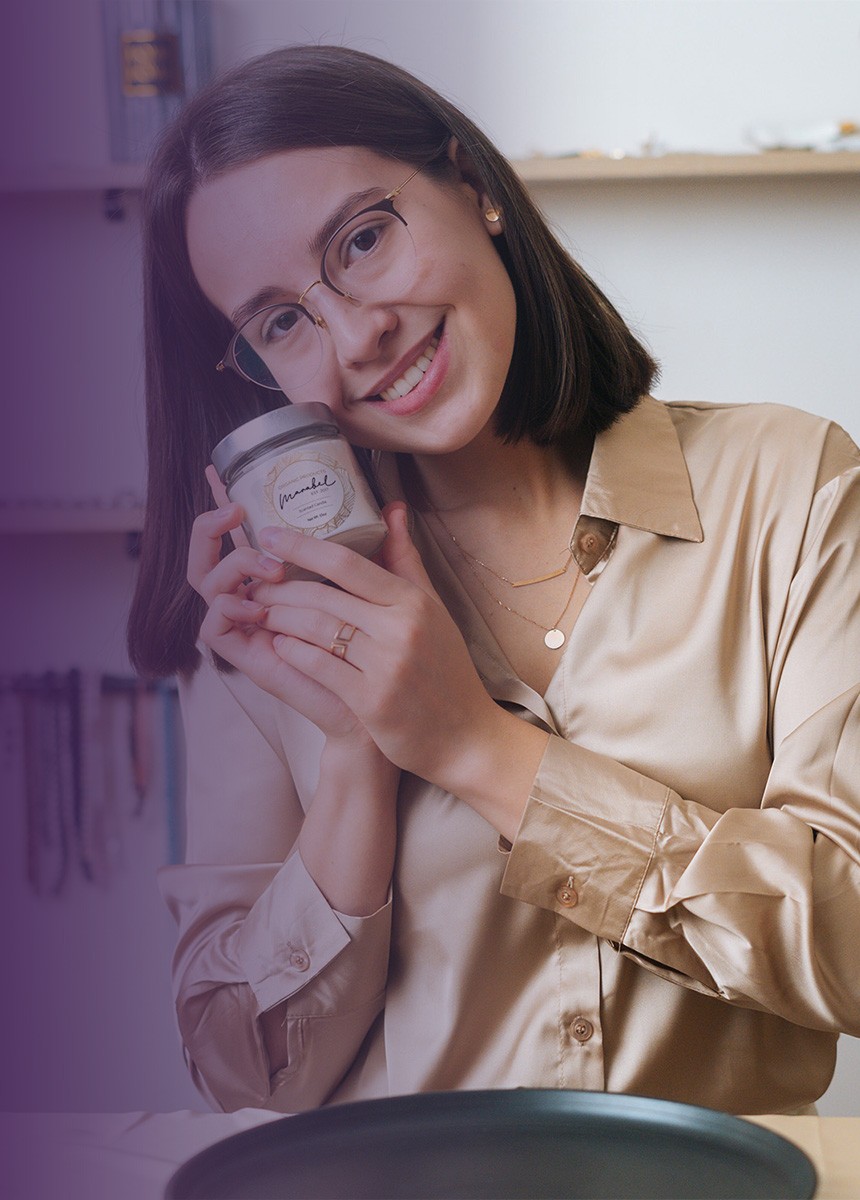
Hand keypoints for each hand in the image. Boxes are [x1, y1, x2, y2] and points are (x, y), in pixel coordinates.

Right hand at [186, 469, 367, 741]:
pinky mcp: (245, 657)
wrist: (373, 713)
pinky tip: (255, 602)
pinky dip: (227, 607)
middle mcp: (255, 599)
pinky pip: (212, 625)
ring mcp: (247, 627)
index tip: (220, 470)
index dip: (222, 503)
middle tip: (237, 510)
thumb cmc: (376, 656)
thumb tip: (395, 505)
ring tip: (271, 566)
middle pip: (207, 554)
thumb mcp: (384, 596)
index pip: (240, 536)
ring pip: (206, 583)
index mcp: (279, 580)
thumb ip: (386, 552)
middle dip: (209, 527)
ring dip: (232, 564)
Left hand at [249, 502, 505, 789]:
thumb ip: (405, 561)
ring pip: (315, 630)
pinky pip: (318, 666)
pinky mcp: (371, 701)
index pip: (348, 564)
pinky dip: (293, 653)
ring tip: (261, 612)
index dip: (302, 546)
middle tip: (254, 583)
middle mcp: (400, 628)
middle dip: (280, 589)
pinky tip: (279, 646)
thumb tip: (391, 509)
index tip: (269, 535)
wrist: (465, 735)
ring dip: (280, 619)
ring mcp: (386, 666)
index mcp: (413, 601)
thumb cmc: (445, 668)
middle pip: (323, 597)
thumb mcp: (432, 610)